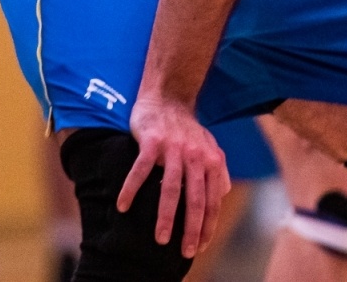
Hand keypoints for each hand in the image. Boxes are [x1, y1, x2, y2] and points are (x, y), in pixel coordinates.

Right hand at [120, 96, 230, 257]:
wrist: (169, 96)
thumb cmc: (187, 128)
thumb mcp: (209, 146)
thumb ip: (217, 169)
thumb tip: (223, 193)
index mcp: (211, 160)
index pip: (212, 200)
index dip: (208, 225)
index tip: (202, 246)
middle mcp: (196, 156)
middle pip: (195, 199)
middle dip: (191, 228)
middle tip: (185, 251)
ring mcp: (174, 148)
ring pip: (170, 189)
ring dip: (165, 216)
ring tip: (160, 238)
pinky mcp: (152, 141)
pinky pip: (141, 169)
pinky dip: (131, 189)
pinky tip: (123, 206)